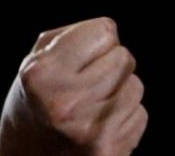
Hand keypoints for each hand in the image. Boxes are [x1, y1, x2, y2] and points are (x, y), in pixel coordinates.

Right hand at [0, 17, 147, 155]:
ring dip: (119, 91)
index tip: (78, 59)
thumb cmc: (35, 103)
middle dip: (109, 65)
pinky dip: (125, 117)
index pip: (105, 31)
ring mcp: (90, 130)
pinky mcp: (110, 150)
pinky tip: (99, 126)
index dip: (94, 42)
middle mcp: (66, 103)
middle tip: (85, 84)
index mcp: (43, 74)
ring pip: (136, 86)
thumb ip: (70, 37)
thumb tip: (111, 32)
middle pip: (124, 57)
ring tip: (91, 105)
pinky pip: (140, 114)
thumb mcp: (35, 62)